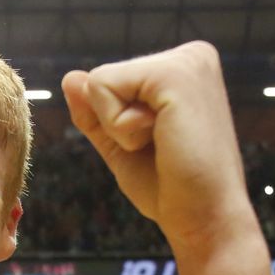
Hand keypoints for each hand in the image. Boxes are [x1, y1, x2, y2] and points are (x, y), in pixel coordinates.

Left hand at [62, 42, 257, 250]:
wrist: (204, 219)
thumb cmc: (171, 188)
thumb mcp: (122, 146)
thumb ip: (96, 112)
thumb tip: (69, 77)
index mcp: (184, 69)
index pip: (113, 82)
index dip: (117, 124)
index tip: (160, 145)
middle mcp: (190, 56)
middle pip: (102, 79)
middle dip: (116, 125)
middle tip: (162, 149)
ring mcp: (185, 60)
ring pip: (99, 82)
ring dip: (118, 128)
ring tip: (163, 144)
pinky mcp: (174, 73)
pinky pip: (103, 87)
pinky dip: (119, 128)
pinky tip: (161, 140)